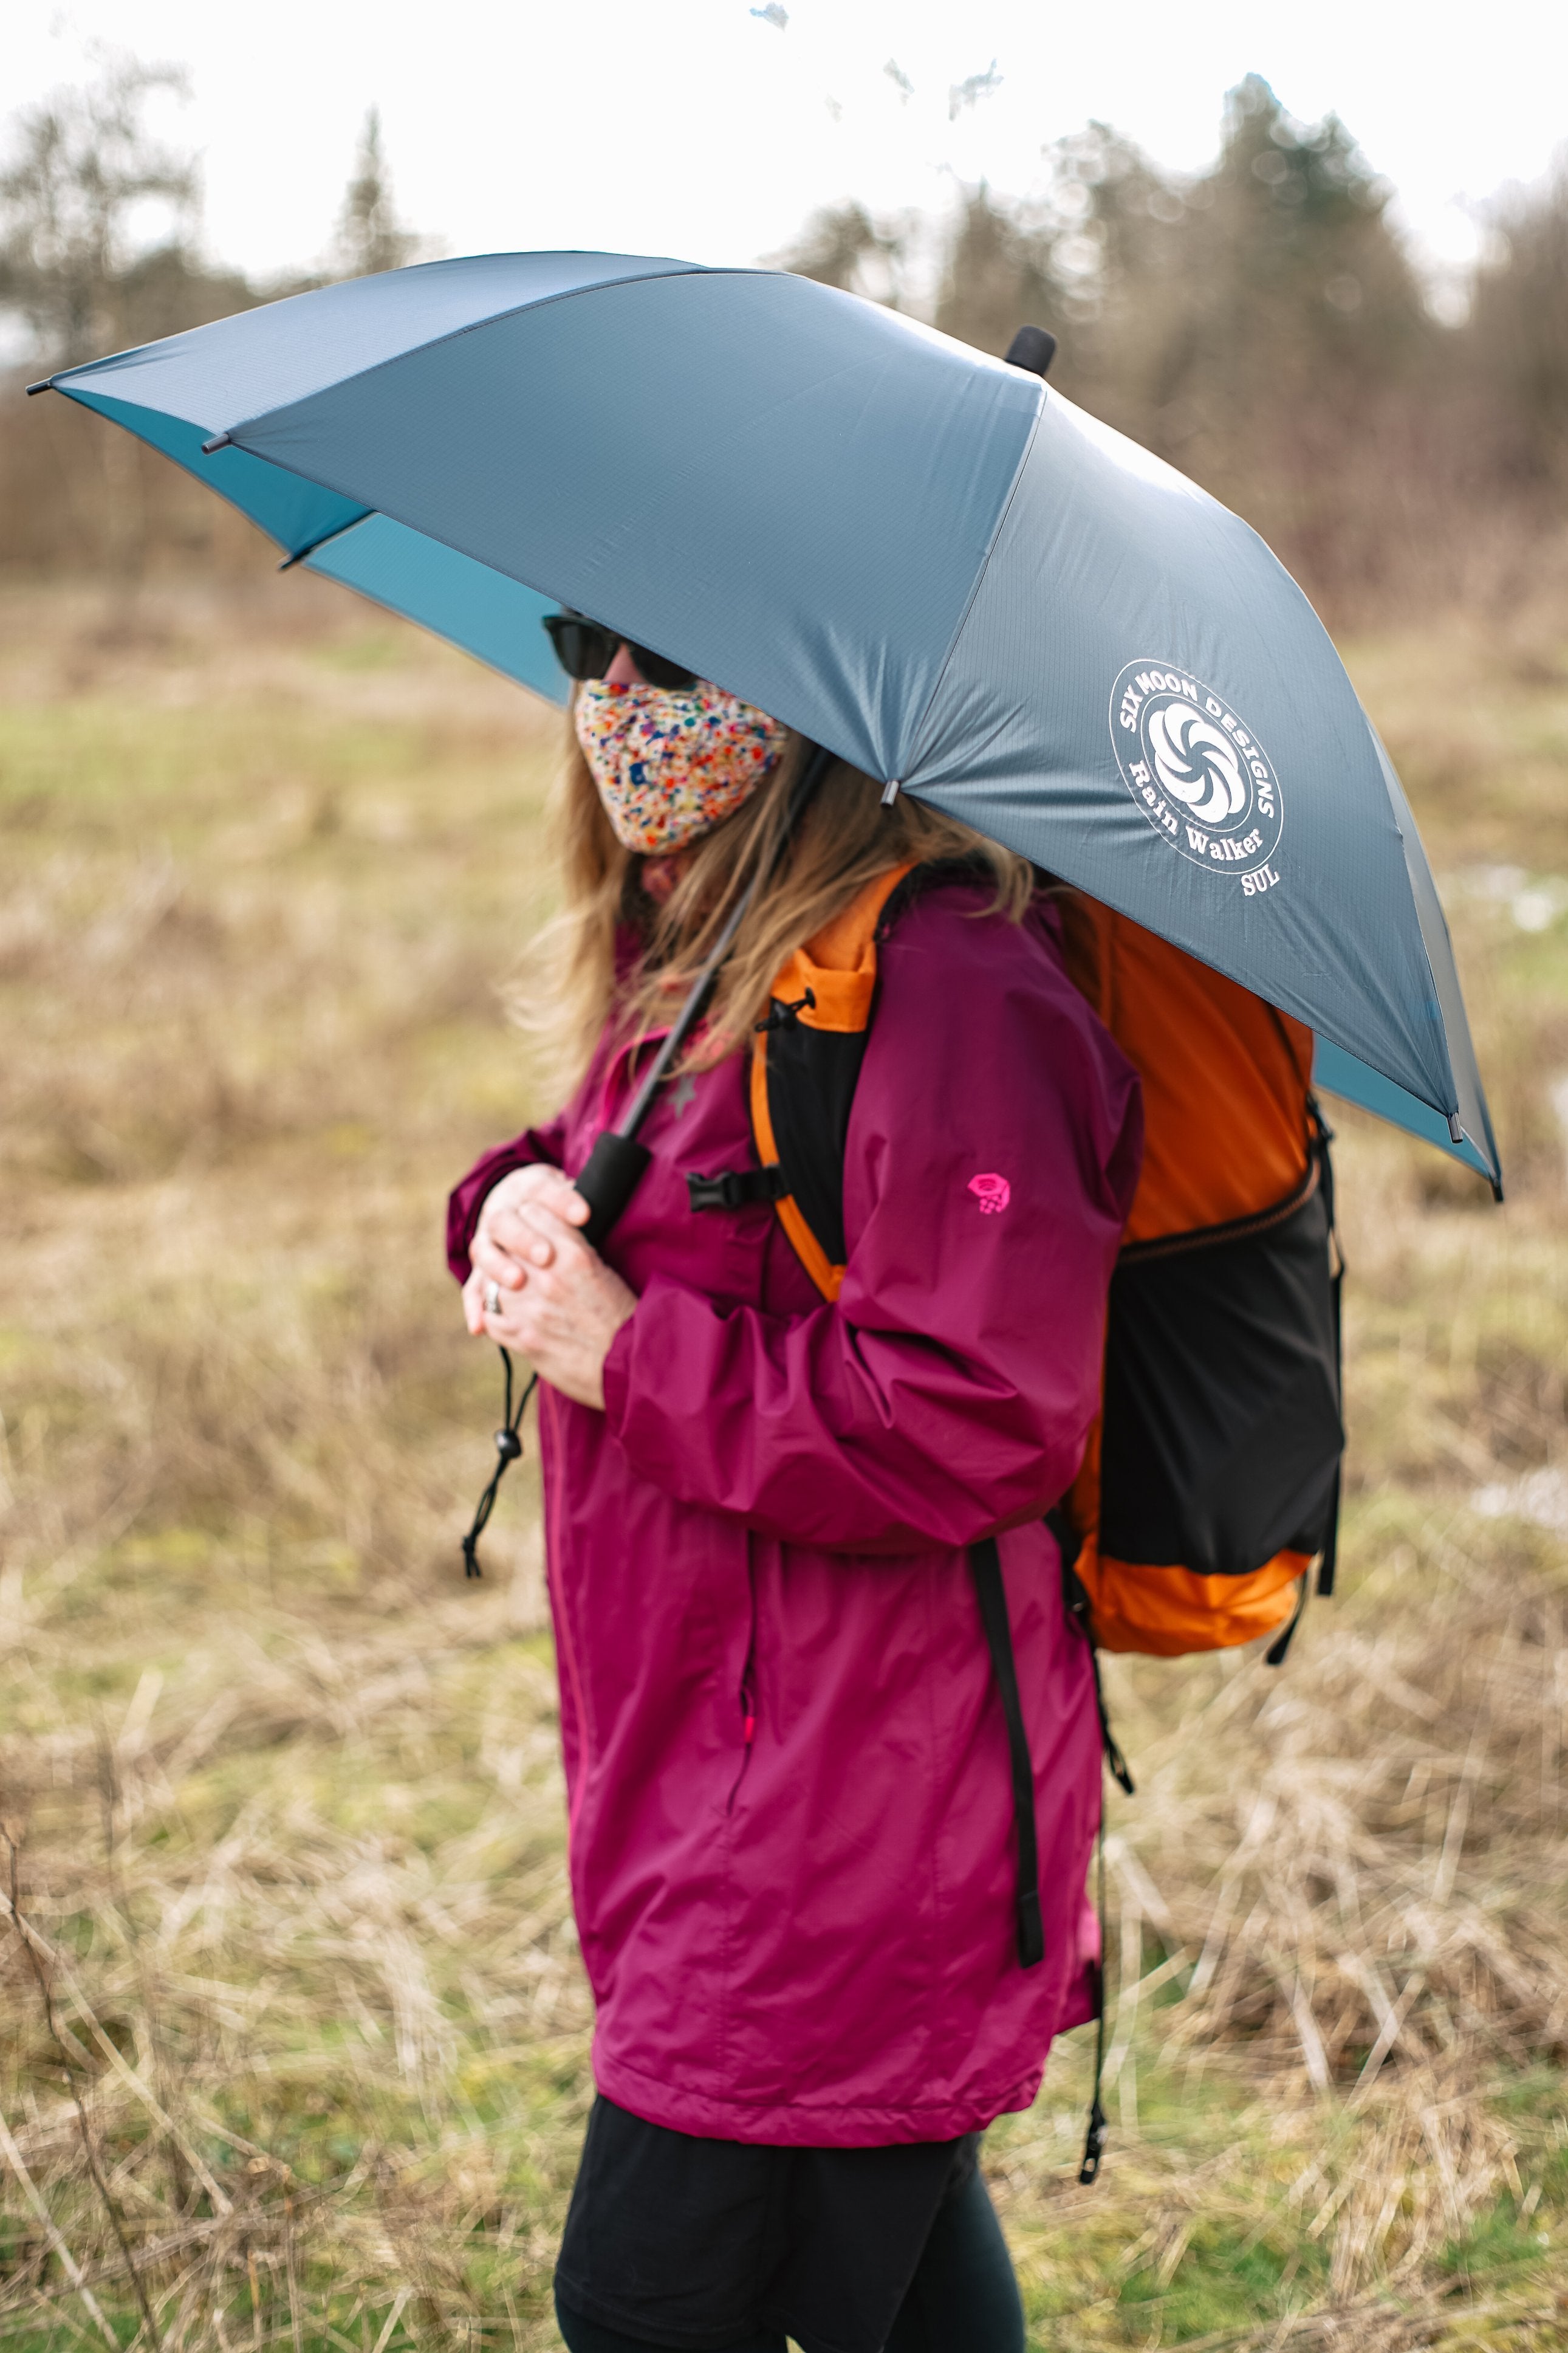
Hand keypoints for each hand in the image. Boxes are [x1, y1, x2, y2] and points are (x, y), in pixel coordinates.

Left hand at [462, 1168, 636, 1410]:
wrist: (631, 1366)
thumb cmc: (626, 1320)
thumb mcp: (605, 1273)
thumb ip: (574, 1253)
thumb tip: (552, 1243)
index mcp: (573, 1255)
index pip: (531, 1213)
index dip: (530, 1222)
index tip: (532, 1232)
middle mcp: (546, 1275)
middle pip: (507, 1242)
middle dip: (510, 1251)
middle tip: (518, 1263)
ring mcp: (529, 1307)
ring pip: (491, 1279)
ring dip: (500, 1285)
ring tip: (515, 1294)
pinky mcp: (521, 1337)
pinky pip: (489, 1316)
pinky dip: (495, 1317)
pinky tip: (508, 1320)